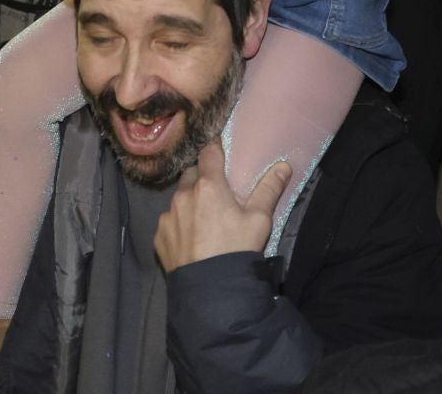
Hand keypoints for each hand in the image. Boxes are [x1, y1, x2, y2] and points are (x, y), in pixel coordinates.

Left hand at [154, 140, 292, 272]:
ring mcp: (168, 216)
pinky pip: (169, 221)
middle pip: (191, 174)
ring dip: (189, 201)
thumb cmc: (238, 249)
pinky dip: (178, 223)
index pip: (209, 153)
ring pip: (178, 198)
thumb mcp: (259, 220)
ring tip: (203, 219)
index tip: (222, 153)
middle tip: (217, 192)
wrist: (212, 290)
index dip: (215, 151)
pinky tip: (191, 238)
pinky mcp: (159, 236)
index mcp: (208, 185)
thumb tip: (283, 166)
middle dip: (202, 178)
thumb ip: (269, 189)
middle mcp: (183, 195)